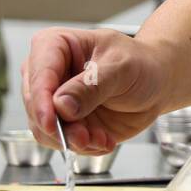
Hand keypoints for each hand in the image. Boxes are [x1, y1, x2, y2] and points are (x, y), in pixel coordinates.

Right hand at [22, 27, 173, 152]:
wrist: (156, 84)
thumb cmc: (140, 64)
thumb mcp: (122, 68)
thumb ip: (92, 85)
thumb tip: (60, 105)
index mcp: (56, 45)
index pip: (39, 73)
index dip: (41, 101)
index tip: (51, 122)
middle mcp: (47, 73)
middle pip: (35, 105)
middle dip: (60, 127)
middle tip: (86, 137)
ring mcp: (53, 100)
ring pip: (44, 129)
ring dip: (73, 140)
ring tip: (101, 138)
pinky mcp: (64, 123)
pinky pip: (61, 142)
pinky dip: (82, 146)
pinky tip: (103, 139)